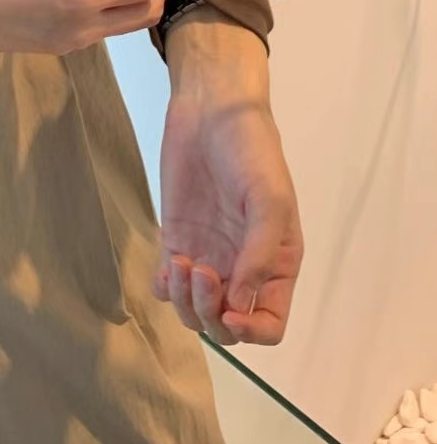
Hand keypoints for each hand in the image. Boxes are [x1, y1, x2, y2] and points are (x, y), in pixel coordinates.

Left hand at [155, 19, 303, 345]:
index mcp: (277, 265)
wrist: (211, 112)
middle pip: (227, 327)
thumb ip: (261, 254)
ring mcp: (209, 256)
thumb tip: (241, 304)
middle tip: (201, 270)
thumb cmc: (251, 150)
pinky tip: (168, 264)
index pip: (270, 324)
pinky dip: (165, 288)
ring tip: (182, 263)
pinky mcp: (177, 240)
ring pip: (194, 312)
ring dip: (186, 302)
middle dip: (211, 313)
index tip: (229, 309)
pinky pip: (169, 286)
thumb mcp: (270, 199)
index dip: (251, 331)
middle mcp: (243, 268)